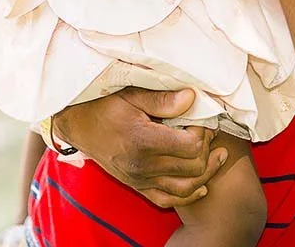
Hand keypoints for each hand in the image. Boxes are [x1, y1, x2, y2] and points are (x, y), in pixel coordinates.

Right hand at [52, 87, 226, 207]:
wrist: (77, 124)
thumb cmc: (104, 104)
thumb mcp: (132, 94)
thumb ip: (163, 99)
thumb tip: (193, 98)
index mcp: (143, 141)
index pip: (192, 146)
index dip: (204, 131)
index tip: (201, 118)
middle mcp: (142, 166)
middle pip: (193, 168)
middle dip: (208, 149)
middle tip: (208, 132)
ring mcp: (139, 180)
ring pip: (186, 188)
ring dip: (206, 173)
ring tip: (216, 155)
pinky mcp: (137, 186)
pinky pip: (168, 200)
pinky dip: (188, 195)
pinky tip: (201, 184)